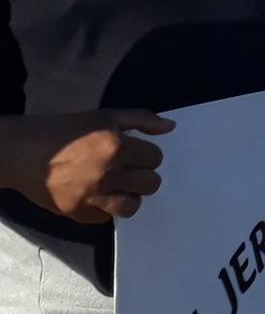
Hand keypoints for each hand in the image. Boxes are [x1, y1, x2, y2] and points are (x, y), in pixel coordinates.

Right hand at [7, 110, 173, 222]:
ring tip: (121, 188)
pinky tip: (100, 196)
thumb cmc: (67, 130)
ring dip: (131, 197)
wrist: (25, 152)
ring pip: (131, 207)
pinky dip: (106, 208)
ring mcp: (91, 196)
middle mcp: (107, 173)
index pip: (155, 158)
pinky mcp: (76, 212)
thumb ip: (141, 120)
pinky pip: (105, 217)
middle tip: (132, 172)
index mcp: (116, 146)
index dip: (148, 156)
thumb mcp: (106, 116)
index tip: (138, 154)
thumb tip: (170, 127)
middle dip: (145, 177)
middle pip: (150, 184)